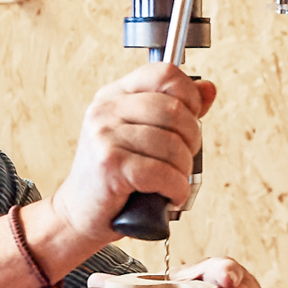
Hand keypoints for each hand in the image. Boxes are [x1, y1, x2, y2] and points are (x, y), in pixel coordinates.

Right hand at [51, 63, 216, 241]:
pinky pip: (162, 172)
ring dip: (183, 171)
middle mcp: (106, 110)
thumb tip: (208, 89)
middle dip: (191, 141)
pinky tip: (170, 196)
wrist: (79, 214)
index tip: (191, 120)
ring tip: (172, 182)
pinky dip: (176, 189)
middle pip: (175, 110)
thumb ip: (176, 110)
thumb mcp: (143, 135)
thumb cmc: (114, 177)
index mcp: (115, 95)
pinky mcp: (109, 164)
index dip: (190, 96)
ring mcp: (104, 135)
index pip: (165, 73)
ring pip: (172, 145)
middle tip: (181, 161)